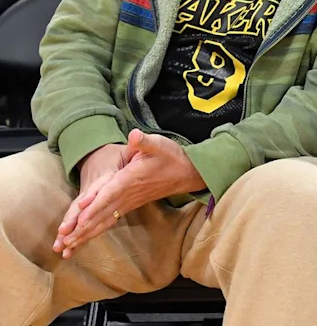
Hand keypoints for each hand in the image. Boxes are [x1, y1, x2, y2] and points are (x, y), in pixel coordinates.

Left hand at [59, 130, 204, 253]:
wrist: (187, 173)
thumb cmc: (172, 157)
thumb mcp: (160, 144)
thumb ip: (144, 141)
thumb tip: (133, 135)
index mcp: (132, 178)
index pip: (110, 193)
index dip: (95, 204)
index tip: (80, 217)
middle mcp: (129, 194)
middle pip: (103, 212)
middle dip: (84, 226)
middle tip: (65, 240)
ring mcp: (130, 201)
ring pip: (106, 219)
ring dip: (87, 232)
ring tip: (69, 245)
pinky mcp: (131, 205)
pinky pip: (111, 220)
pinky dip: (97, 230)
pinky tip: (85, 238)